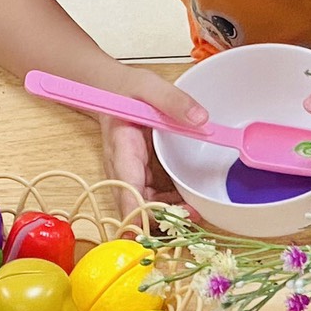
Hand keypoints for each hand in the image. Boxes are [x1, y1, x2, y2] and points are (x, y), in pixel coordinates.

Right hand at [94, 65, 204, 206]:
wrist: (110, 89)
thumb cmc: (126, 89)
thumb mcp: (150, 86)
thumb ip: (174, 101)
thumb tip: (200, 119)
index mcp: (122, 148)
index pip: (126, 188)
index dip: (139, 212)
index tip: (158, 224)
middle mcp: (122, 168)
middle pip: (134, 205)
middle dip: (159, 218)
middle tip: (192, 216)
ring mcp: (129, 173)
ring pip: (142, 205)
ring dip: (165, 215)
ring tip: (194, 214)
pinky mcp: (138, 174)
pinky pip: (149, 196)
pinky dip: (166, 204)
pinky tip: (187, 203)